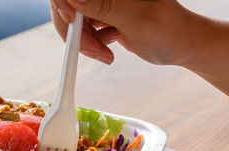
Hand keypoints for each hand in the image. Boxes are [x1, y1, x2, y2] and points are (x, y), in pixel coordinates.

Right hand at [49, 0, 197, 65]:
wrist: (180, 45)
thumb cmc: (170, 30)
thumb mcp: (137, 18)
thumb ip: (105, 6)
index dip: (64, 3)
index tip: (72, 20)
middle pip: (69, 5)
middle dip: (76, 31)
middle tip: (94, 50)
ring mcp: (104, 2)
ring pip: (75, 20)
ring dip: (85, 41)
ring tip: (106, 51)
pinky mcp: (103, 15)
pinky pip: (83, 29)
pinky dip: (90, 42)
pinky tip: (109, 44)